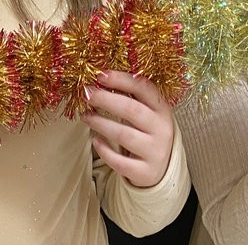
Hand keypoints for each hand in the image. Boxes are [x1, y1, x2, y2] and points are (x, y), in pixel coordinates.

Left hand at [83, 70, 175, 187]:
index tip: (100, 75)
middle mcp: (161, 128)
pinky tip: (95, 141)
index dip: (122, 79)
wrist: (162, 168)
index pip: (144, 88)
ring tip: (85, 116)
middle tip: (86, 93)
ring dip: (101, 123)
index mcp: (162, 109)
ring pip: (124, 135)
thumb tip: (100, 79)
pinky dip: (105, 150)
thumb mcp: (147, 113)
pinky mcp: (145, 172)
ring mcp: (154, 151)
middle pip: (132, 110)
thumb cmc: (147, 132)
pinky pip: (121, 162)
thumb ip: (130, 97)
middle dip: (106, 99)